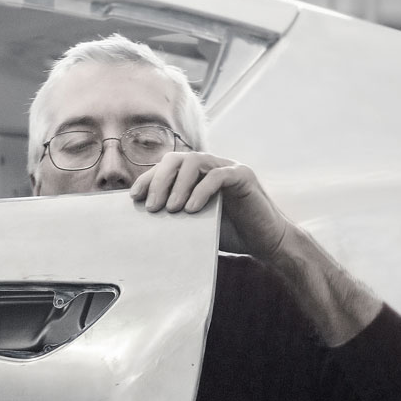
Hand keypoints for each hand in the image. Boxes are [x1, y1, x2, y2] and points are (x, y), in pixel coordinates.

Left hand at [131, 152, 290, 261]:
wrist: (265, 241)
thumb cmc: (229, 233)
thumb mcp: (194, 223)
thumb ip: (175, 216)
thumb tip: (142, 224)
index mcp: (196, 175)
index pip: (166, 168)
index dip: (148, 179)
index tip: (135, 197)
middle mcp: (210, 166)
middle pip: (177, 159)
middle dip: (159, 180)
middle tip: (153, 206)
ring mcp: (228, 167)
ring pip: (195, 161)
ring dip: (178, 184)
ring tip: (171, 208)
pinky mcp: (244, 176)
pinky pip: (218, 175)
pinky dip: (201, 190)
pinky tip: (192, 209)